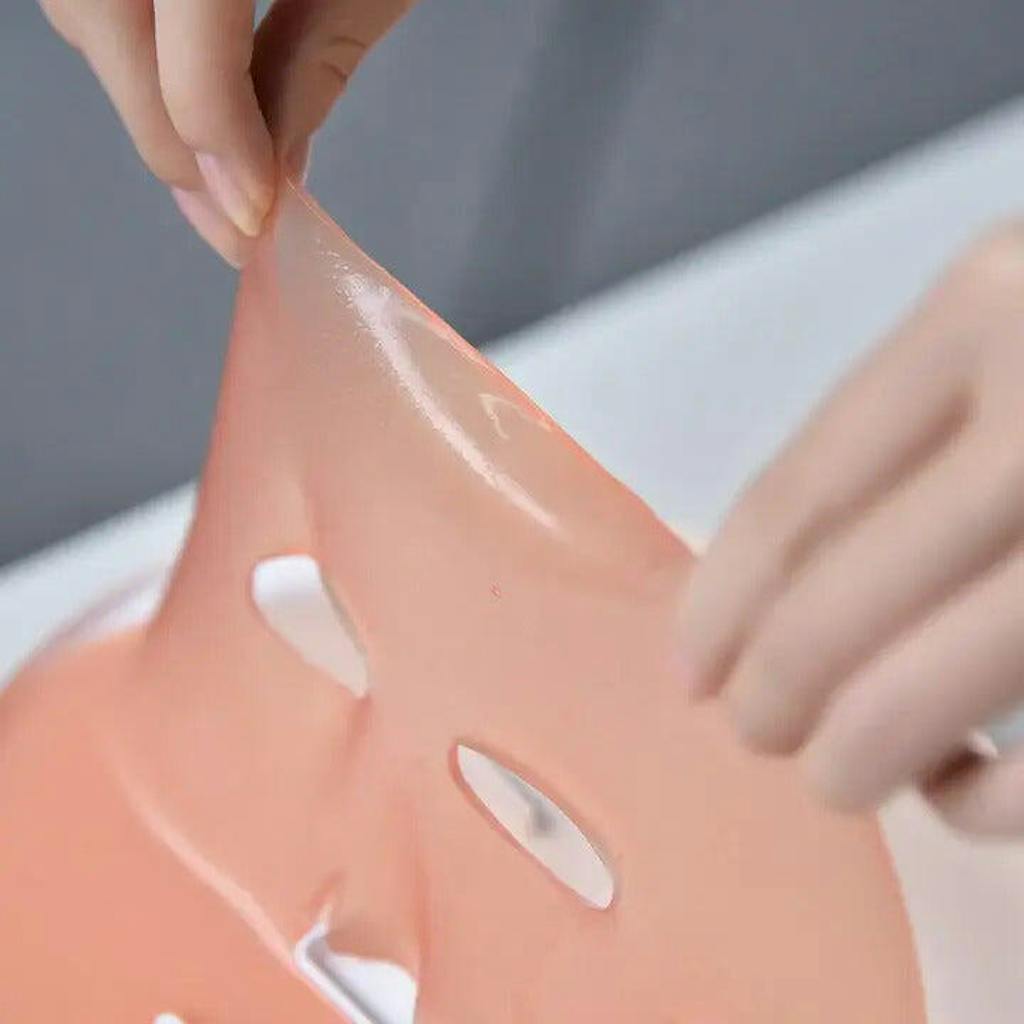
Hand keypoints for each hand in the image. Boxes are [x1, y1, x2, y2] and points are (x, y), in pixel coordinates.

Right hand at [39, 0, 413, 266]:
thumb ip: (312, 58)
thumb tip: (274, 170)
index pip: (188, 48)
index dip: (219, 140)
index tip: (257, 219)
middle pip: (107, 30)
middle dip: (170, 141)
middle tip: (232, 225)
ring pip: (86, 18)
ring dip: (146, 106)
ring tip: (218, 178)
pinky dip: (138, 60)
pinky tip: (194, 110)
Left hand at [680, 226, 1023, 836]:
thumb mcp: (1019, 317)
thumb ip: (915, 431)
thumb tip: (766, 594)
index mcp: (991, 307)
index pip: (798, 496)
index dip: (721, 602)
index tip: (691, 668)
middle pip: (840, 607)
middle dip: (772, 697)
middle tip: (754, 732)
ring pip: (936, 688)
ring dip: (857, 755)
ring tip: (830, 771)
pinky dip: (993, 802)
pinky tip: (964, 793)